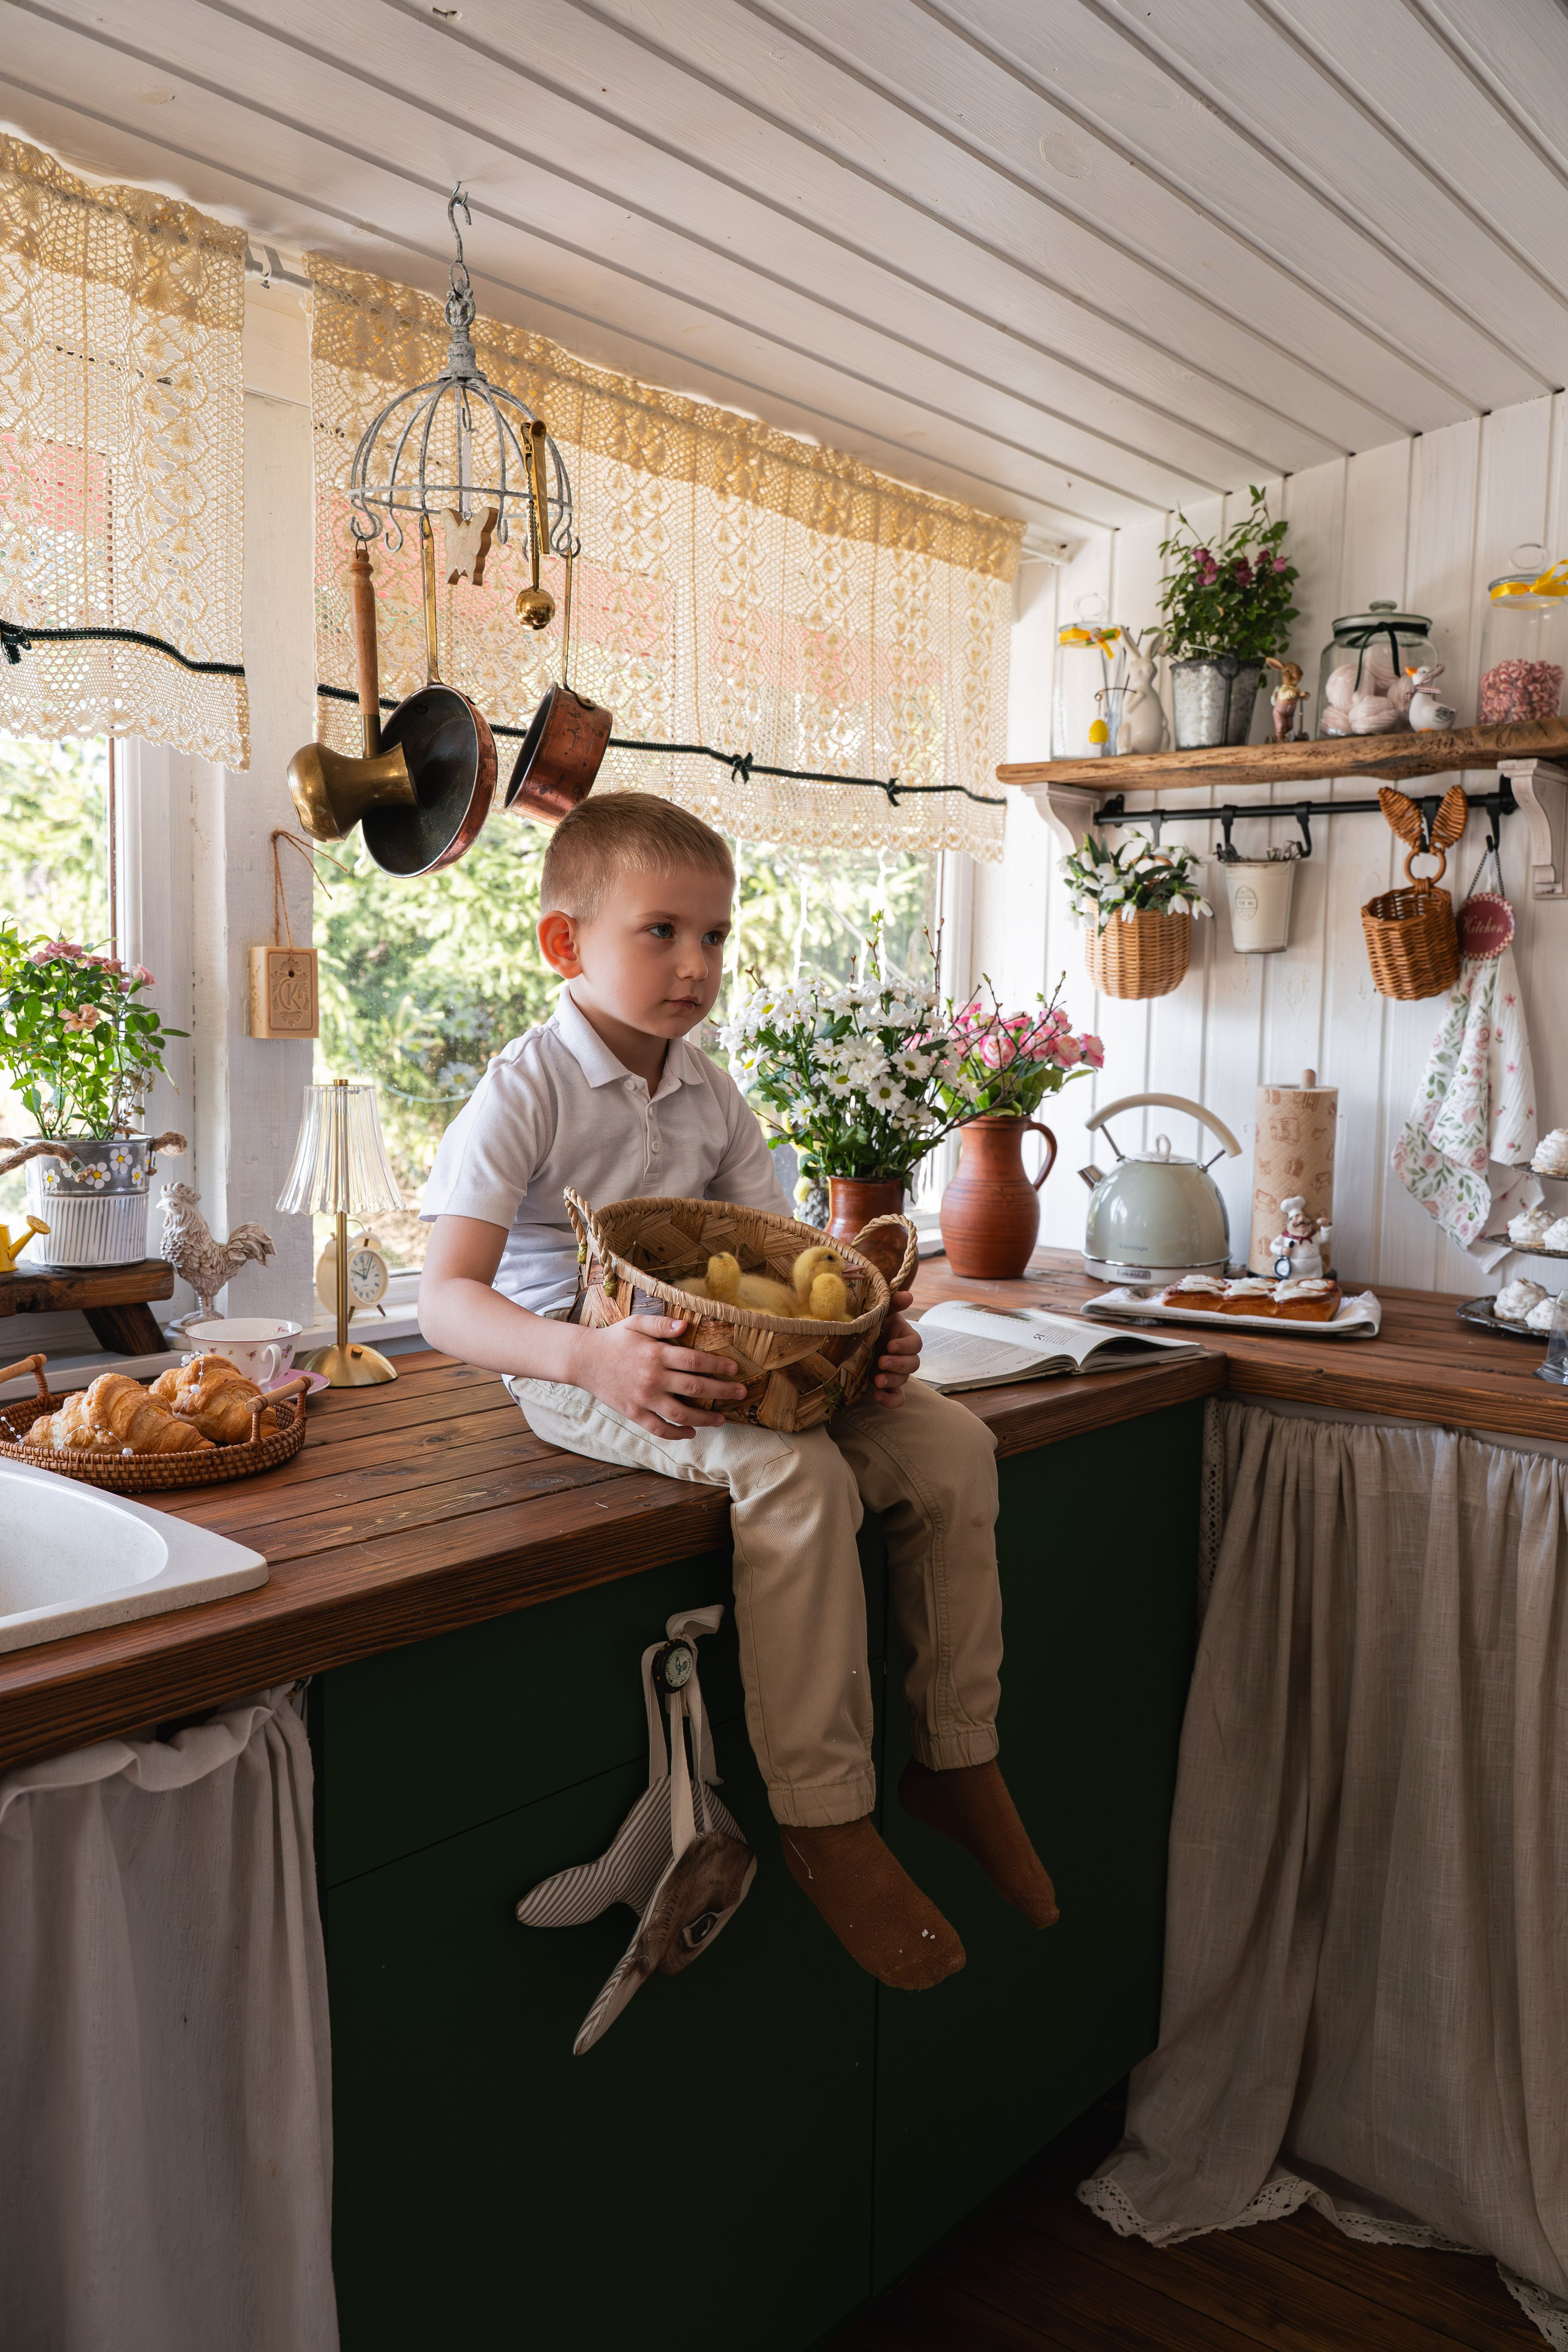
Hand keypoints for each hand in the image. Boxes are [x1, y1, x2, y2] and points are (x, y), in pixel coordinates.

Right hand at [573, 1315, 747, 1438]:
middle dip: (722, 1391)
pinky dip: (676, 1433)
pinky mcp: (633, 1412)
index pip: (695, 1361)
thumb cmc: (613, 1339)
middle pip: (695, 1387)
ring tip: (722, 1420)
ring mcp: (643, 1398)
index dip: (717, 1365)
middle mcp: (653, 1378)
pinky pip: (658, 1428)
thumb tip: (685, 1326)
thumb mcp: (635, 1324)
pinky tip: (690, 1432)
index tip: (734, 1369)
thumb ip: (661, 1324)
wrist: (583, 1359)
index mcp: (656, 1354)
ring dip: (705, 1418)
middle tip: (741, 1393)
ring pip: (681, 1413)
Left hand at [871, 1290, 920, 1406]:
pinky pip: (896, 1397)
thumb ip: (893, 1301)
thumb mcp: (879, 1309)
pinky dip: (890, 1400)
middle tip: (881, 1362)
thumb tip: (908, 1296)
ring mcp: (895, 1372)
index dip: (905, 1346)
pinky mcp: (886, 1386)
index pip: (915, 1344)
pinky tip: (877, 1396)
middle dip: (898, 1364)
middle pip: (913, 1364)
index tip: (890, 1345)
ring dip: (892, 1381)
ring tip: (877, 1380)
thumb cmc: (869, 1320)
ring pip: (904, 1380)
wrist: (851, 1337)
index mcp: (903, 1337)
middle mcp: (902, 1356)